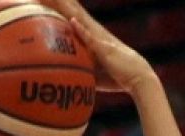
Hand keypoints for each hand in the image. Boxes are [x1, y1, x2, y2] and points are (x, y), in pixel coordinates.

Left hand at [31, 0, 155, 93]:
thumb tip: (67, 78)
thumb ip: (82, 70)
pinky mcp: (105, 49)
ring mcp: (100, 39)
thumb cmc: (118, 78)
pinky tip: (73, 21)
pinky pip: (91, 38)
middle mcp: (95, 32)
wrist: (139, 79)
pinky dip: (81, 30)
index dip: (60, 7)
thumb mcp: (95, 74)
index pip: (74, 17)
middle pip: (74, 12)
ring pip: (80, 19)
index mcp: (92, 36)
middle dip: (60, 2)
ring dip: (68, 9)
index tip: (45, 0)